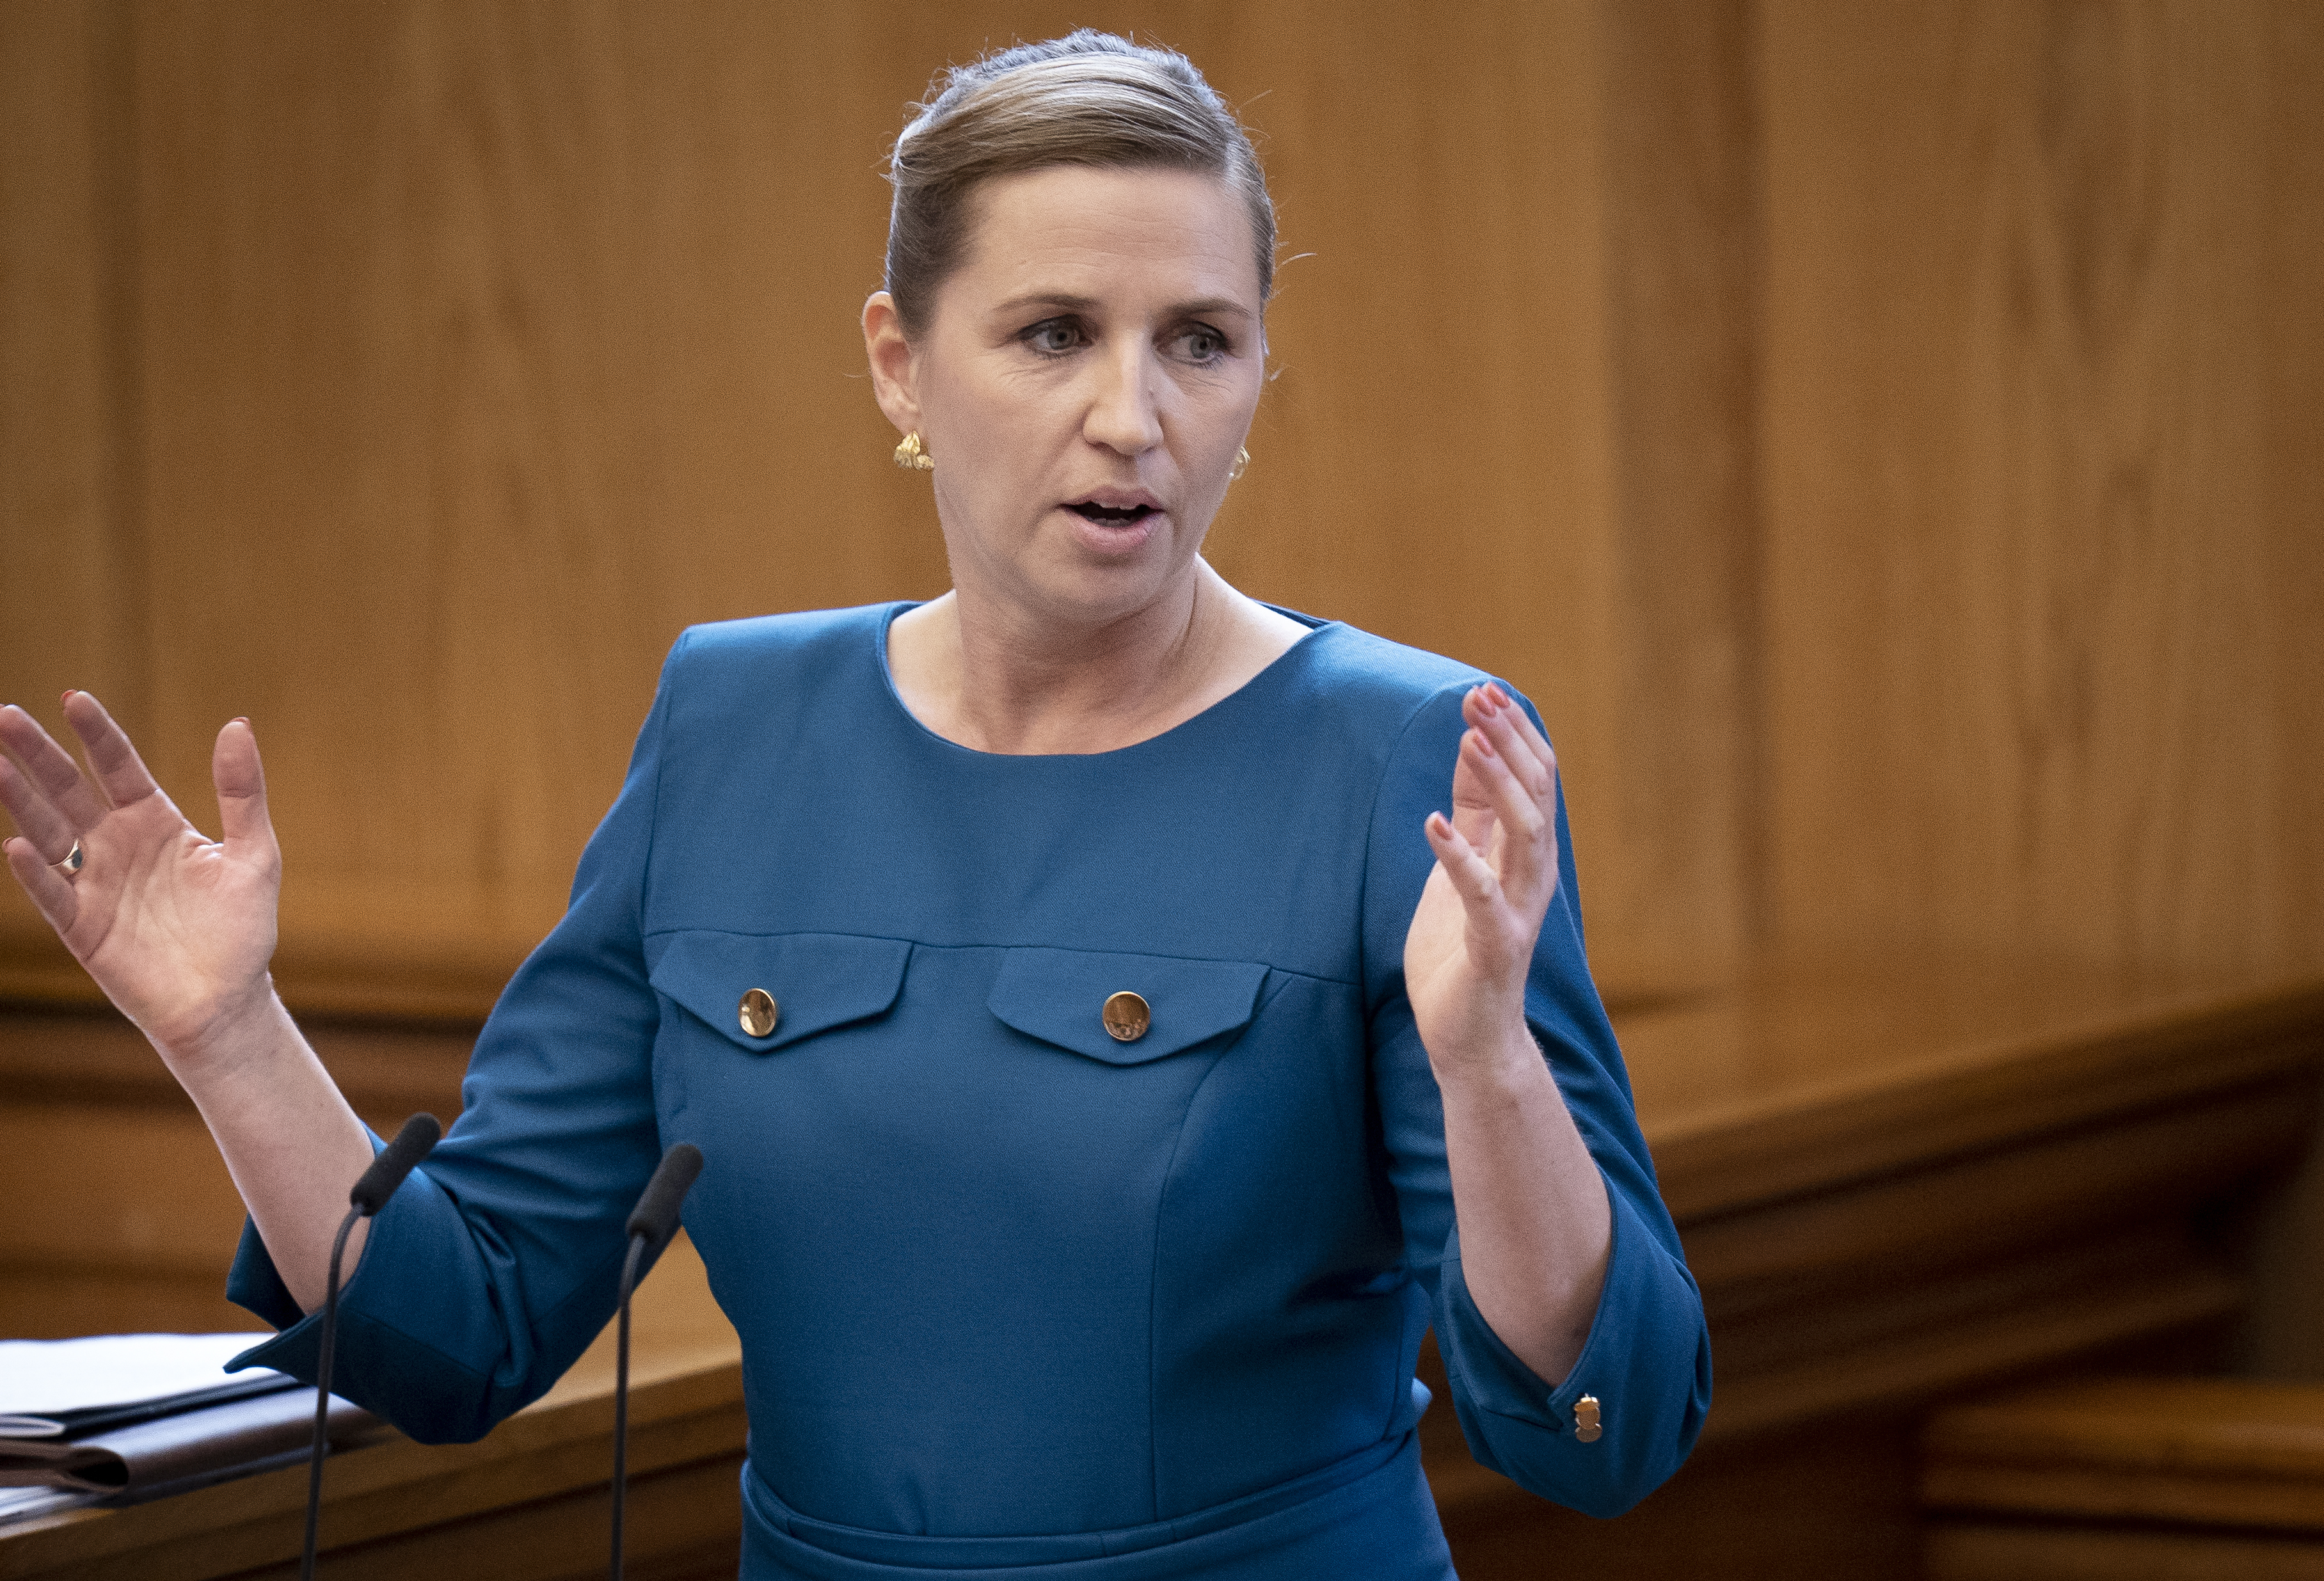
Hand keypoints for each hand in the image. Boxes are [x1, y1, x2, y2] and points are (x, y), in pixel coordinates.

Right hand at [1, 693, 282, 1062]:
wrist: (228, 1000)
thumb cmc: (242, 928)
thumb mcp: (253, 853)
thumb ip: (242, 792)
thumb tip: (237, 724)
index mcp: (155, 822)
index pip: (117, 767)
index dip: (97, 733)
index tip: (73, 698)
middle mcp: (116, 846)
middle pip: (69, 790)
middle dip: (38, 754)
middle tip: (5, 716)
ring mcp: (94, 884)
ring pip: (48, 832)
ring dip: (21, 800)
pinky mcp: (83, 927)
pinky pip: (52, 893)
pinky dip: (34, 871)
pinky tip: (15, 844)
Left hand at [1403, 683, 1560, 1077]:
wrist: (1471, 1039)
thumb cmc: (1463, 952)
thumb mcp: (1465, 866)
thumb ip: (1474, 816)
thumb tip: (1473, 749)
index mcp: (1526, 856)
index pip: (1534, 780)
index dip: (1513, 734)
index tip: (1484, 690)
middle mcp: (1533, 877)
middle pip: (1537, 793)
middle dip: (1510, 742)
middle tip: (1479, 697)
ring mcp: (1519, 910)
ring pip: (1526, 832)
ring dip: (1498, 782)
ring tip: (1470, 739)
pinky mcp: (1495, 945)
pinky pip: (1482, 893)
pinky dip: (1459, 855)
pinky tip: (1433, 822)